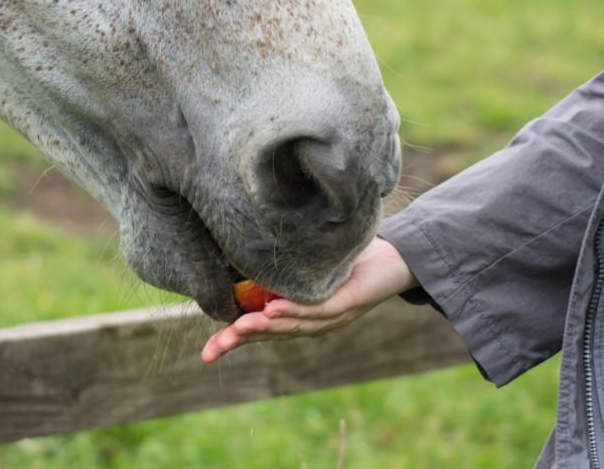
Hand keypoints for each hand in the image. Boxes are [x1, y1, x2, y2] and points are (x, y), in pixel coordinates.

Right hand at [201, 237, 416, 362]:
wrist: (397, 258)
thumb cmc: (347, 259)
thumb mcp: (306, 263)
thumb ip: (279, 266)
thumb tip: (239, 249)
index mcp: (299, 315)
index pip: (260, 331)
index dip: (232, 342)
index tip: (207, 354)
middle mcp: (312, 322)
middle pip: (271, 336)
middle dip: (240, 342)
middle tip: (212, 352)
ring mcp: (330, 317)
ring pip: (291, 326)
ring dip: (262, 329)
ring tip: (237, 330)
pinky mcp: (347, 304)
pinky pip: (316, 310)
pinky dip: (292, 311)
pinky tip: (271, 310)